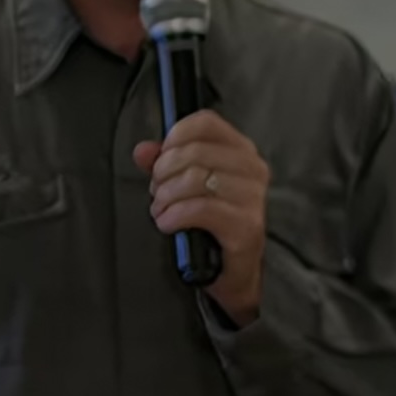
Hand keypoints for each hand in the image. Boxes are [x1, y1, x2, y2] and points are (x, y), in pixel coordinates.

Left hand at [134, 111, 267, 324]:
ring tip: (161, 210)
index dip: (174, 137)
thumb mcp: (187, 188)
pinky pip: (199, 209)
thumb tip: (142, 150)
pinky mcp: (245, 226)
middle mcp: (252, 169)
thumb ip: (164, 164)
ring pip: (194, 179)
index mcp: (241, 151)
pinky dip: (174, 216)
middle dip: (164, 173)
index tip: (160, 159)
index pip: (206, 122)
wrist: (235, 272)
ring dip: (166, 197)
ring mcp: (252, 198)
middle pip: (194, 152)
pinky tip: (168, 224)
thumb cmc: (212, 225)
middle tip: (157, 193)